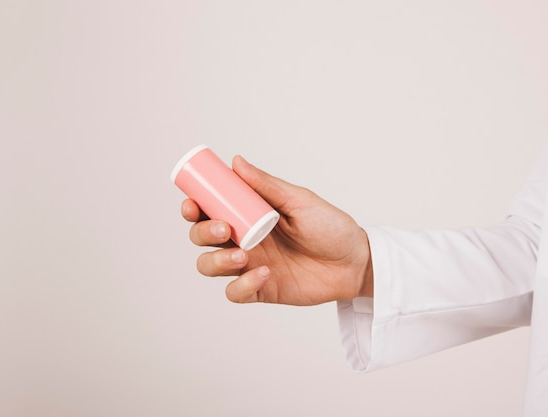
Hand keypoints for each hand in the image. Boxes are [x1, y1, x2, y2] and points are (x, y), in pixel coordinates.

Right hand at [181, 155, 372, 304]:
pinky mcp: (261, 289)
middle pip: (202, 238)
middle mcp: (243, 239)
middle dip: (202, 233)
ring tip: (241, 255)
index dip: (194, 207)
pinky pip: (235, 292)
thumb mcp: (299, 201)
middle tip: (224, 230)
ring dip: (216, 261)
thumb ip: (267, 186)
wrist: (354, 261)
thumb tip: (236, 162)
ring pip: (209, 266)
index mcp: (248, 215)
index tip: (193, 203)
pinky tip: (263, 274)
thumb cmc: (330, 227)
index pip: (210, 210)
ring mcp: (250, 265)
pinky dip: (242, 285)